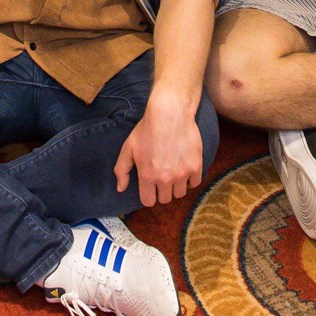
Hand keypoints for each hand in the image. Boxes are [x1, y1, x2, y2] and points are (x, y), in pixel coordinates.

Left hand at [113, 92, 206, 206]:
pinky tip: (185, 168)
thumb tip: (121, 189)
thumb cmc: (147, 129)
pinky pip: (194, 183)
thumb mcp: (128, 147)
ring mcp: (181, 173)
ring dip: (176, 186)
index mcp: (146, 176)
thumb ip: (122, 170)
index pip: (148, 201)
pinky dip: (190, 179)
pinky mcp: (195, 166)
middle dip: (162, 191)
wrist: (170, 113)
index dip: (149, 195)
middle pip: (165, 199)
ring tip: (174, 173)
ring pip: (180, 194)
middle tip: (162, 177)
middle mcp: (164, 178)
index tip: (150, 188)